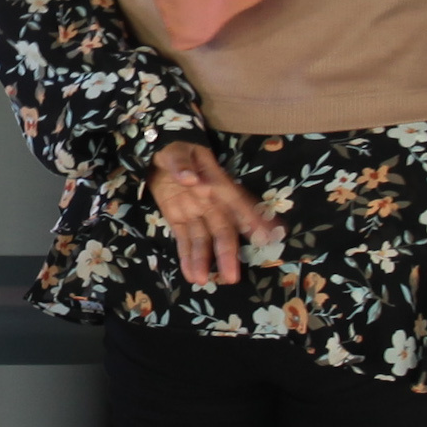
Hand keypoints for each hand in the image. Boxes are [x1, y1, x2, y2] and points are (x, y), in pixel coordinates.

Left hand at [148, 139, 275, 286]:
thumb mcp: (176, 150)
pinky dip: (186, 257)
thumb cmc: (174, 146)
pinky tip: (190, 274)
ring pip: (203, 240)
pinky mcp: (179, 219)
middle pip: (223, 230)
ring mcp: (195, 212)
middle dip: (227, 253)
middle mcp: (210, 202)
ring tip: (202, 281)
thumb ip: (182, 164)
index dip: (253, 219)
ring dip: (204, 260)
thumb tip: (192, 178)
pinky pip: (185, 240)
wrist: (158, 150)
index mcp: (215, 182)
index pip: (237, 203)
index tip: (268, 237)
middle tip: (232, 276)